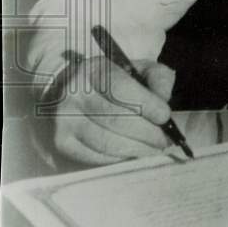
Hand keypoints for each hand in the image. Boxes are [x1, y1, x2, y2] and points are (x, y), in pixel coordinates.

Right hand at [49, 55, 175, 164]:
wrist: (65, 92)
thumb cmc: (109, 82)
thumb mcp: (135, 69)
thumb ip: (156, 78)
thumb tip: (164, 100)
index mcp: (93, 70)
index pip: (122, 89)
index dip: (148, 105)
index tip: (165, 117)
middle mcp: (74, 94)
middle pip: (117, 120)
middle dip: (148, 133)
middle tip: (165, 140)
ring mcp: (64, 120)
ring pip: (108, 142)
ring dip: (137, 149)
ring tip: (153, 148)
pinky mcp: (62, 142)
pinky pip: (97, 156)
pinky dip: (120, 157)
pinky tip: (132, 152)